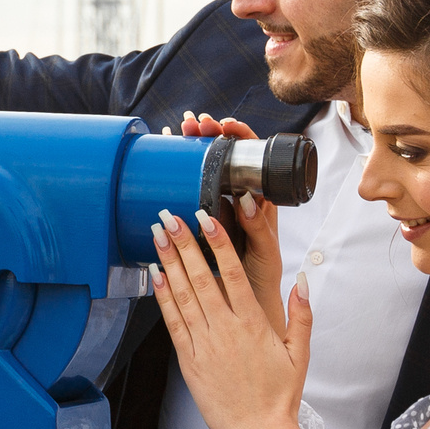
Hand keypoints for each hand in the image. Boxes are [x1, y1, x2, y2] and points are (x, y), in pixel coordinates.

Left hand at [149, 207, 311, 428]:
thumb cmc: (279, 395)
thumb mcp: (300, 353)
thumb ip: (301, 314)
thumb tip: (302, 279)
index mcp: (253, 324)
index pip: (234, 273)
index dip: (218, 243)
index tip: (207, 218)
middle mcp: (226, 330)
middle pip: (202, 277)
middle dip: (184, 243)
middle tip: (170, 216)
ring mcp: (205, 344)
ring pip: (183, 295)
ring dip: (168, 262)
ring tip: (156, 235)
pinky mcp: (189, 360)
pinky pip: (173, 323)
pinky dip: (163, 297)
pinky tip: (155, 275)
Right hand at [176, 113, 285, 317]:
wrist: (244, 303)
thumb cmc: (261, 279)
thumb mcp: (264, 251)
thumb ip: (257, 227)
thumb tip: (244, 198)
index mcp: (259, 202)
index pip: (254, 157)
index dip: (241, 136)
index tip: (226, 128)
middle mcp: (238, 199)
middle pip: (226, 156)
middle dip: (210, 135)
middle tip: (194, 124)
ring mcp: (217, 208)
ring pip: (206, 169)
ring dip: (192, 147)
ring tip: (177, 131)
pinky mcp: (200, 219)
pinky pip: (189, 190)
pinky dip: (177, 170)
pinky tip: (166, 155)